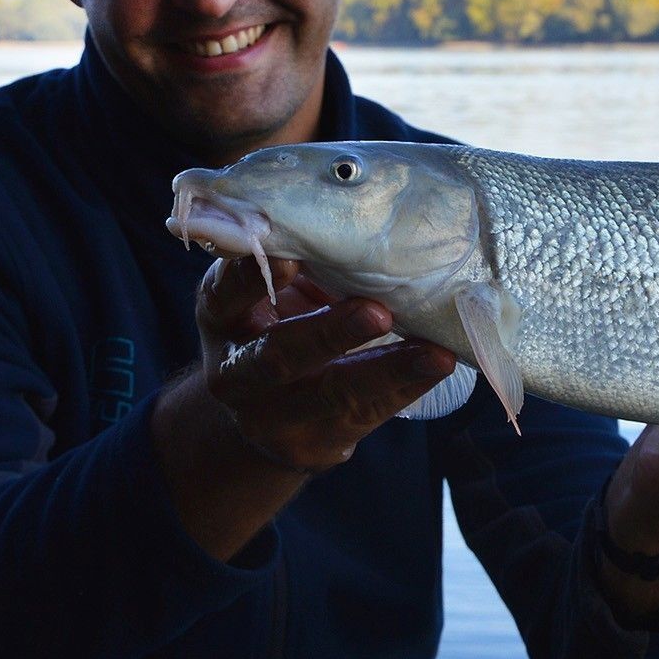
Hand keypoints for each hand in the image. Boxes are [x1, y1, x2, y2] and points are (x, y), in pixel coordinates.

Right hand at [150, 254, 455, 561]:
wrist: (259, 413)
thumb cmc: (278, 322)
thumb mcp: (270, 292)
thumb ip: (295, 261)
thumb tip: (351, 214)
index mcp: (220, 317)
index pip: (224, 296)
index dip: (250, 280)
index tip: (287, 258)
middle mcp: (235, 372)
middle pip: (277, 356)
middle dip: (329, 333)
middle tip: (377, 311)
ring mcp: (271, 417)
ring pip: (330, 396)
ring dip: (386, 371)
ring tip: (433, 353)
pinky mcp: (312, 444)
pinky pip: (365, 415)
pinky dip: (405, 388)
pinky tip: (437, 365)